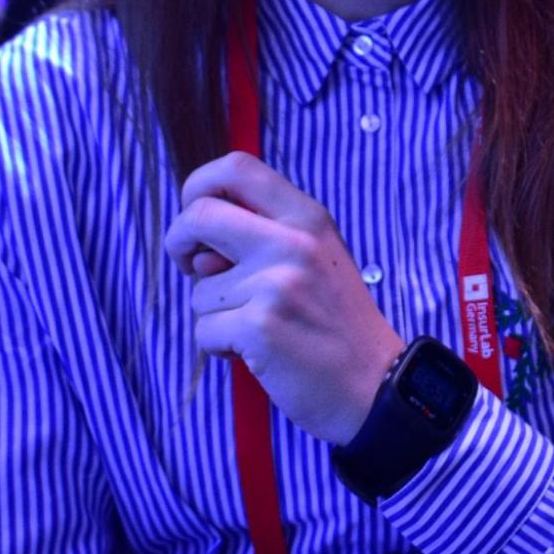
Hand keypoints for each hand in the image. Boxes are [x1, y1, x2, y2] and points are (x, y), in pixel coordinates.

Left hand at [163, 151, 405, 445]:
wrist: (375, 384)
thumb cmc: (337, 323)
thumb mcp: (318, 255)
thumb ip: (270, 230)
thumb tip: (198, 224)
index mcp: (307, 217)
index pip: (237, 168)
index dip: (199, 185)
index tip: (196, 215)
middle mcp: (293, 241)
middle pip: (198, 215)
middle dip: (178, 243)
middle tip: (193, 268)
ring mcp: (276, 283)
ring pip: (198, 290)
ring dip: (214, 315)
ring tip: (259, 327)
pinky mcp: (259, 327)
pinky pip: (203, 331)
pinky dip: (220, 348)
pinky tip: (258, 352)